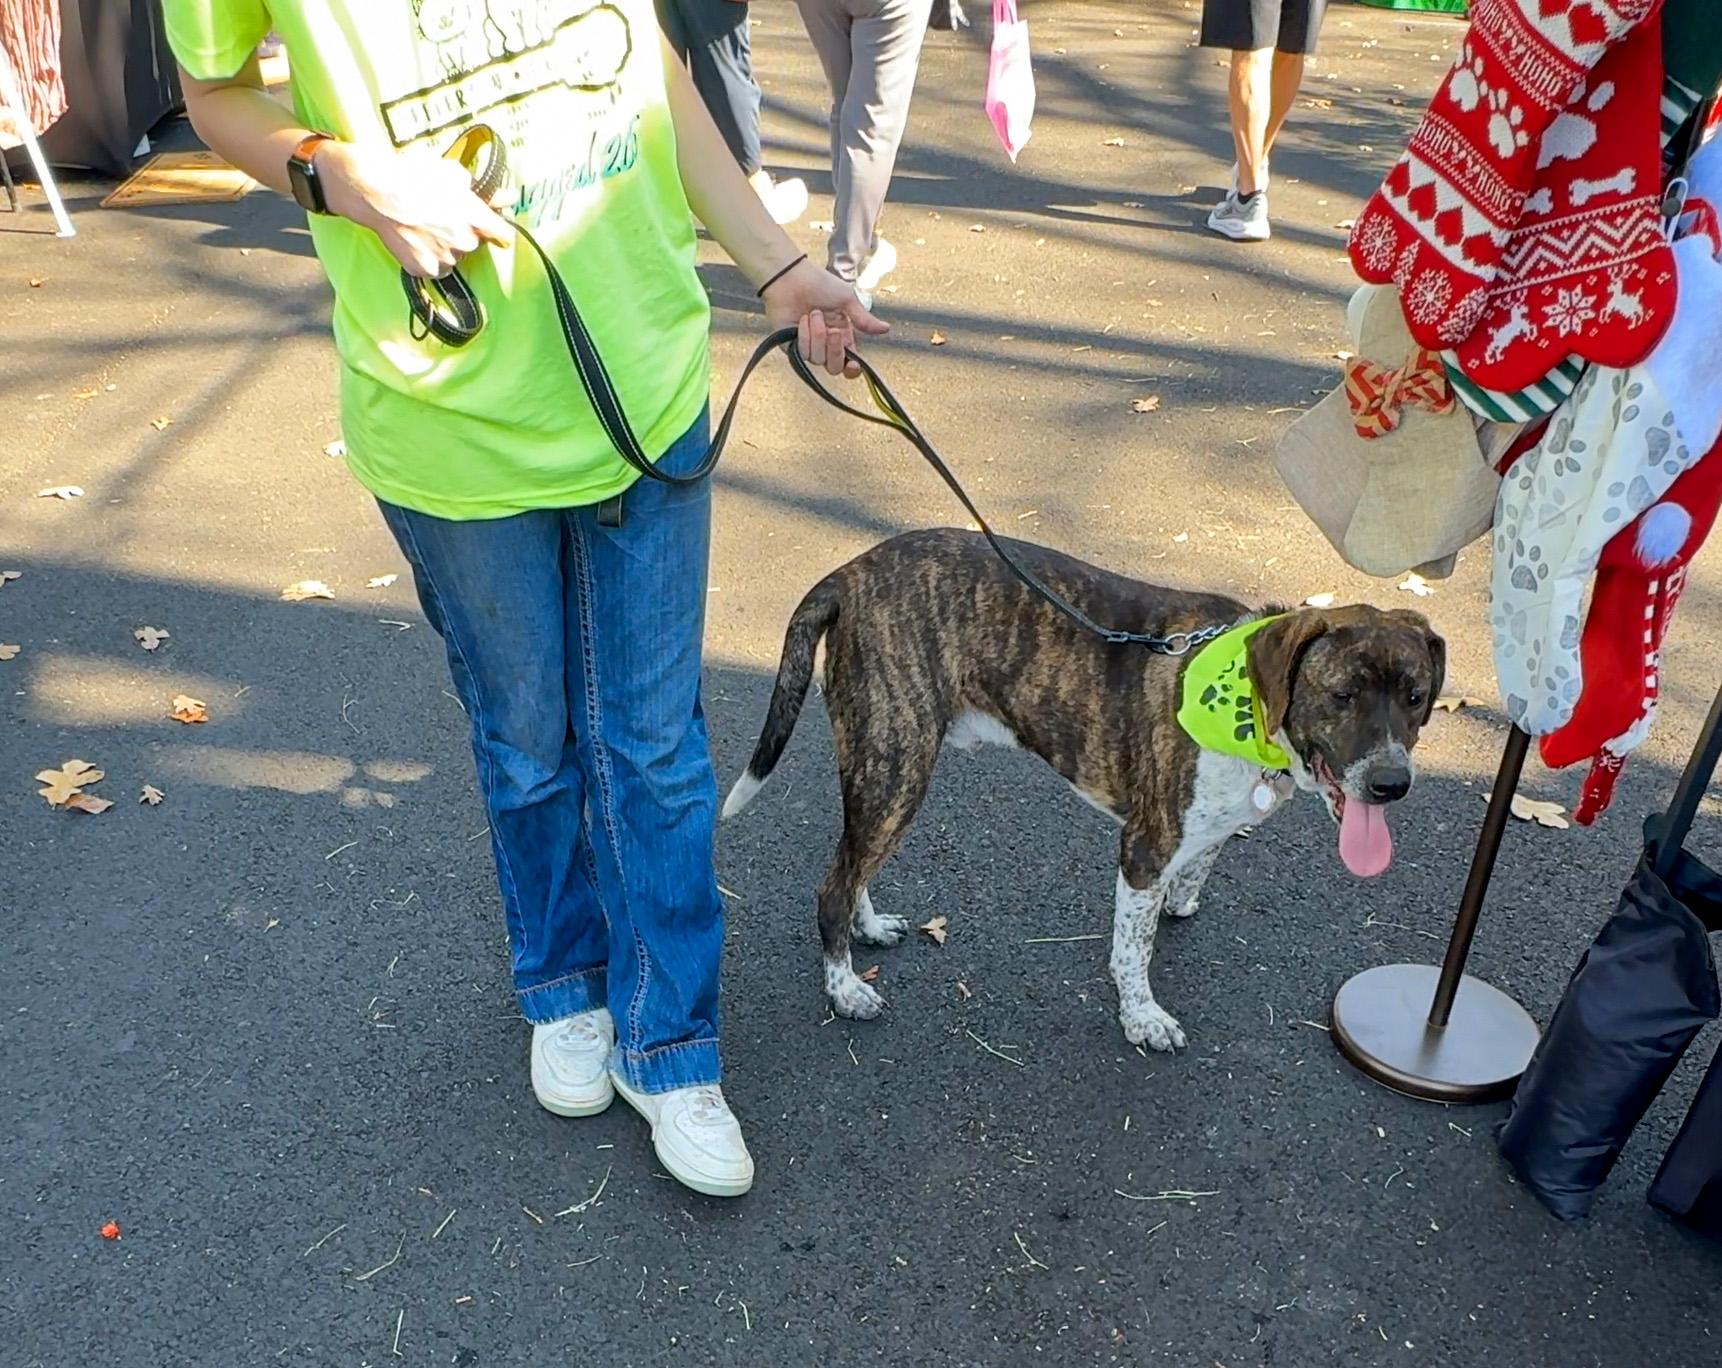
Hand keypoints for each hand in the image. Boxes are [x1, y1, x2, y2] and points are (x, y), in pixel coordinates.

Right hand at [318, 141, 510, 277]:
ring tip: (422, 227)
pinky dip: (425, 257)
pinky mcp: (424, 269)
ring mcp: (445, 259)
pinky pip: (432, 267)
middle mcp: (465, 243)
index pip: (503, 235)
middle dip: (462, 232)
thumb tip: (504, 197)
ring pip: (452, 257)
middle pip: (472, 243)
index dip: (498, 230)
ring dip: (443, 246)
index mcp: (476, 218)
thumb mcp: (452, 172)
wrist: (376, 192)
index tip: (495, 230)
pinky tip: (413, 240)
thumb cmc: (414, 176)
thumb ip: (481, 189)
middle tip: (440, 217)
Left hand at [760, 258, 888, 377]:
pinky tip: (801, 319)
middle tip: (833, 331)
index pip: (849, 363)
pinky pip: (802, 353)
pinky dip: (804, 336)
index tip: (854, 365)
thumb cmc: (819, 285)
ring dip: (818, 336)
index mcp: (842, 336)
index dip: (852, 369)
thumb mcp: (847, 300)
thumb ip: (864, 319)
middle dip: (835, 350)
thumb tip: (886, 329)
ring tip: (813, 314)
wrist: (792, 279)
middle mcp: (826, 345)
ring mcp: (808, 347)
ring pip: (818, 360)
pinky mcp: (791, 346)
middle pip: (835, 367)